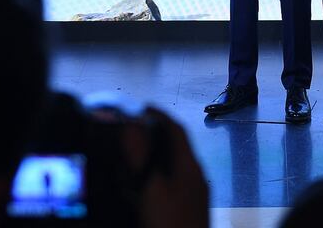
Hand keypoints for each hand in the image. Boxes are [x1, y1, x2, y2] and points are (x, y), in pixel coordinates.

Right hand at [122, 107, 208, 227]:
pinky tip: (137, 190)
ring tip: (128, 157)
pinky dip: (152, 179)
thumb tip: (131, 126)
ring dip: (151, 159)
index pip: (177, 130)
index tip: (139, 107)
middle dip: (152, 136)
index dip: (159, 115)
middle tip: (128, 132)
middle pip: (175, 148)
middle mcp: (195, 177)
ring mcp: (193, 196)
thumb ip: (140, 157)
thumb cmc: (168, 224)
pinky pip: (169, 186)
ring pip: (171, 168)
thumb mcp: (151, 190)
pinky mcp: (186, 211)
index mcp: (190, 167)